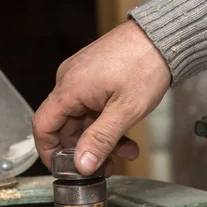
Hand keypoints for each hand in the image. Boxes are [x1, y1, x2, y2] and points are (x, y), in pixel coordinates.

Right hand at [32, 20, 169, 174]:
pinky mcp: (94, 78)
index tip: (63, 170)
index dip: (49, 152)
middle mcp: (69, 81)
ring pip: (83, 120)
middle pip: (65, 126)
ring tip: (126, 153)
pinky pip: (93, 108)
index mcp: (69, 88)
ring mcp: (82, 79)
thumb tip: (82, 165)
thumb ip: (101, 140)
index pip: (43, 126)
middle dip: (85, 150)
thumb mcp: (125, 111)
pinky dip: (107, 124)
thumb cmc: (145, 64)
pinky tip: (127, 137)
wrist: (163, 36)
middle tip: (105, 168)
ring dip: (102, 139)